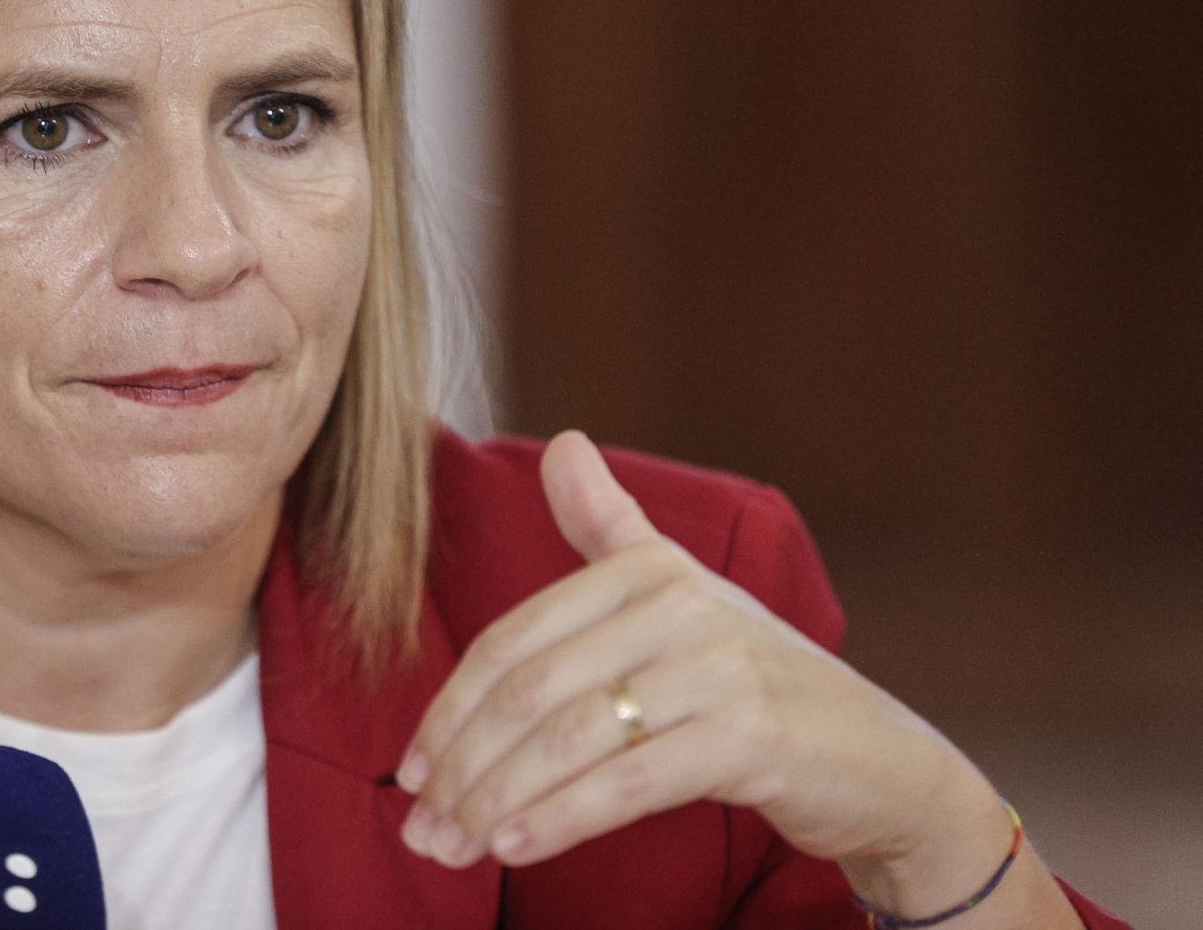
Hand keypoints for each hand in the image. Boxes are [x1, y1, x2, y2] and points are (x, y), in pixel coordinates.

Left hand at [395, 429, 990, 880]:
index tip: (411, 770)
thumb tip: (561, 444)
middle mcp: (679, 605)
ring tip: (452, 849)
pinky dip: (560, 817)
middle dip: (463, 767)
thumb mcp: (679, 595)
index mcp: (646, 569)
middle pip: (530, 691)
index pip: (514, 643)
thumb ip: (608, 527)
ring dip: (495, 801)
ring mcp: (717, 668)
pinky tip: (513, 846)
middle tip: (421, 828)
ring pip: (569, 739)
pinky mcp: (750, 737)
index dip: (451, 709)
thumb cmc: (756, 680)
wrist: (881, 763)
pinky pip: (627, 782)